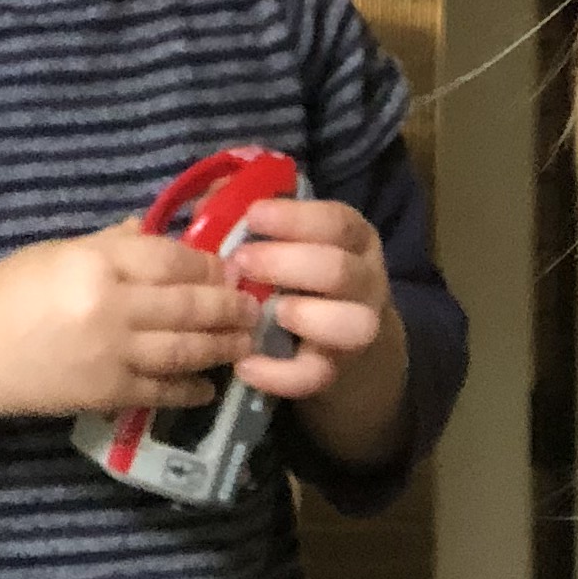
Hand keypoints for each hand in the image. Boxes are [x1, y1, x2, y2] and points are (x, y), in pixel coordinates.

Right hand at [0, 225, 253, 433]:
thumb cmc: (13, 290)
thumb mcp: (61, 251)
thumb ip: (113, 244)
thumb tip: (158, 233)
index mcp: (97, 263)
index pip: (170, 259)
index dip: (208, 265)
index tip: (231, 268)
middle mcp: (112, 308)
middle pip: (188, 305)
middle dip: (229, 306)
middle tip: (255, 307)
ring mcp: (114, 355)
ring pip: (186, 349)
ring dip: (223, 347)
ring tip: (246, 342)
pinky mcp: (111, 393)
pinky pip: (165, 390)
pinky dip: (193, 387)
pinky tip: (211, 382)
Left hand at [229, 197, 400, 438]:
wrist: (333, 335)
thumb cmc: (296, 270)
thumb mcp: (285, 236)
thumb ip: (251, 215)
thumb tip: (211, 202)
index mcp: (354, 239)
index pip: (337, 223)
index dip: (296, 218)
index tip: (254, 217)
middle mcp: (366, 282)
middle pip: (340, 271)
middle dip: (287, 264)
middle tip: (242, 263)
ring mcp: (358, 328)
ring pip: (350, 325)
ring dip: (304, 316)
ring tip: (266, 313)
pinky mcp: (338, 369)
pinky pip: (316, 376)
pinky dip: (280, 375)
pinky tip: (246, 365)